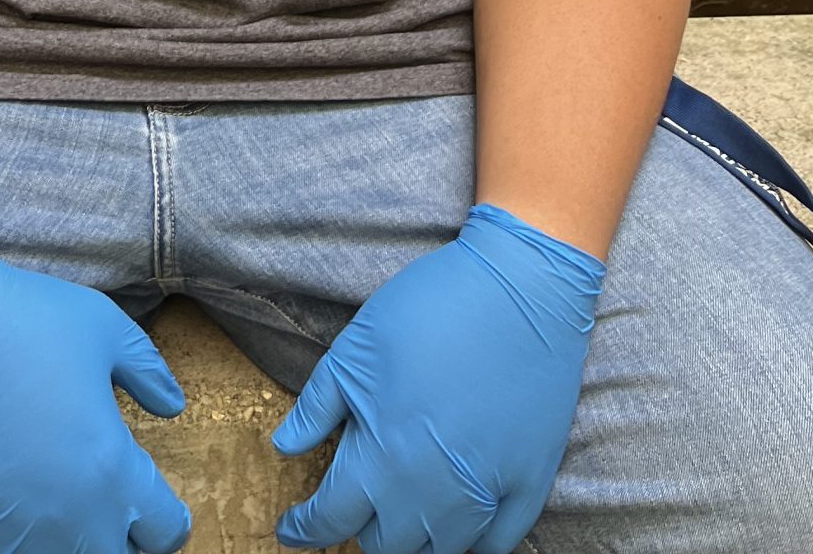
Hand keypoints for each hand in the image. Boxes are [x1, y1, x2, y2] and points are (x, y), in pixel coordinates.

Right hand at [0, 232, 192, 553]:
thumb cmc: (26, 319)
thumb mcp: (106, 329)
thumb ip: (148, 372)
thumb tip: (172, 406)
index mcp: (113, 470)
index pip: (164, 530)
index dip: (166, 517)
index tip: (155, 501)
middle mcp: (72, 517)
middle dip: (125, 540)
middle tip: (114, 509)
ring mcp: (18, 532)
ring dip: (75, 545)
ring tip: (68, 513)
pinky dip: (24, 546)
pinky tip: (21, 515)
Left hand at [271, 204, 603, 553]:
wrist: (522, 285)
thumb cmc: (433, 307)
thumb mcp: (357, 346)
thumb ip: (317, 405)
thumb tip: (283, 448)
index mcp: (381, 457)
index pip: (331, 520)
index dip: (304, 528)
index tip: (291, 528)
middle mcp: (431, 490)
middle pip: (385, 546)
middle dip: (361, 529)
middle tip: (353, 507)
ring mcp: (485, 493)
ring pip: (439, 553)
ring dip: (413, 541)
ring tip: (400, 519)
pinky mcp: (529, 484)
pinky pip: (497, 546)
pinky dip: (473, 544)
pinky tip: (458, 527)